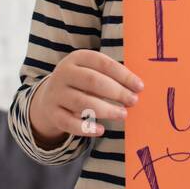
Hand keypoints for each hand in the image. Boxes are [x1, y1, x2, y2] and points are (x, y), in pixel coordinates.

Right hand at [29, 49, 144, 145]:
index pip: (102, 63)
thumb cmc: (81, 83)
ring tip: (123, 114)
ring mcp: (56, 94)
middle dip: (116, 92)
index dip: (123, 75)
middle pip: (92, 81)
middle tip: (133, 101)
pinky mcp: (53, 113)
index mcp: (77, 58)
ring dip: (106, 110)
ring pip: (82, 102)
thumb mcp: (91, 72)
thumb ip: (111, 77)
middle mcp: (64, 73)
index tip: (139, 86)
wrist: (49, 98)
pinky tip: (101, 130)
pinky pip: (70, 123)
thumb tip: (137, 89)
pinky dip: (86, 128)